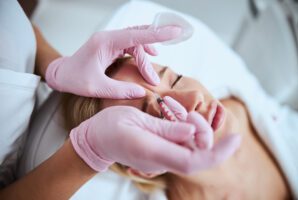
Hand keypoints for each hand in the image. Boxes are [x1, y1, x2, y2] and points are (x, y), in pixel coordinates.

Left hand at [45, 25, 181, 98]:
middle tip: (177, 38)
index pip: (135, 35)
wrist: (61, 73)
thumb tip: (141, 92)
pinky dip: (142, 52)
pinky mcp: (111, 47)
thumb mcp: (96, 88)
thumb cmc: (74, 79)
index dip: (156, 34)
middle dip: (157, 38)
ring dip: (146, 57)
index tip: (173, 31)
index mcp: (105, 43)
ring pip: (136, 42)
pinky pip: (131, 45)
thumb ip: (120, 90)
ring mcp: (110, 41)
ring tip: (152, 76)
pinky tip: (151, 55)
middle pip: (138, 36)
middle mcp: (109, 38)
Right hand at [70, 106, 240, 173]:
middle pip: (196, 153)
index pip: (193, 161)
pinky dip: (186, 131)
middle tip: (189, 113)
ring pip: (191, 148)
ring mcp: (161, 159)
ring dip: (194, 129)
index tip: (236, 139)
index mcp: (153, 152)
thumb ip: (166, 129)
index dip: (218, 153)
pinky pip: (182, 145)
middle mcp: (160, 160)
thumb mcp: (136, 119)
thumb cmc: (109, 126)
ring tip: (177, 112)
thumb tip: (193, 132)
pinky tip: (176, 118)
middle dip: (203, 131)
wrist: (95, 139)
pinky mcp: (161, 154)